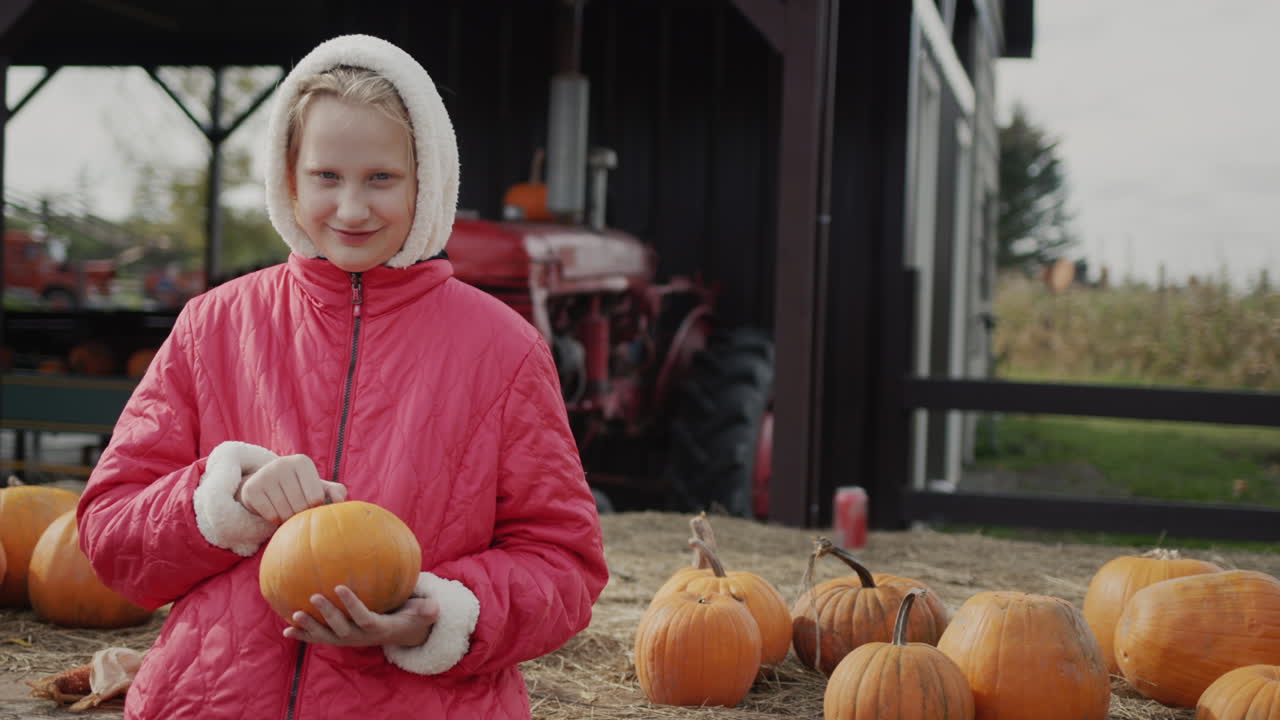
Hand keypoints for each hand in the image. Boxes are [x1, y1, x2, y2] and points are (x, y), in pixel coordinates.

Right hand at [236, 454, 345, 523]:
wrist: (265, 486)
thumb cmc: (298, 488)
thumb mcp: (318, 487)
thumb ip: (336, 492)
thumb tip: (340, 501)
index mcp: (302, 462)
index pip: (316, 497)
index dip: (315, 508)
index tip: (311, 504)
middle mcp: (282, 463)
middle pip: (300, 505)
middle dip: (301, 515)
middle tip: (298, 511)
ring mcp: (264, 475)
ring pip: (285, 512)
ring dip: (288, 519)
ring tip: (287, 511)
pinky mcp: (251, 489)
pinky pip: (270, 515)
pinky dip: (274, 519)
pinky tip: (274, 511)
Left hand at [283, 586, 438, 647]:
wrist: (397, 635)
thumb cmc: (408, 618)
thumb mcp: (420, 615)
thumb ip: (426, 610)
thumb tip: (434, 605)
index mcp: (378, 628)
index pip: (363, 617)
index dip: (352, 604)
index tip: (340, 586)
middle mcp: (360, 637)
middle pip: (341, 627)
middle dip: (328, 614)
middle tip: (314, 597)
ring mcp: (347, 639)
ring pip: (327, 636)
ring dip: (310, 628)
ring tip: (294, 616)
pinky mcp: (339, 639)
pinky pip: (319, 638)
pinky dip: (303, 635)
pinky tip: (286, 629)